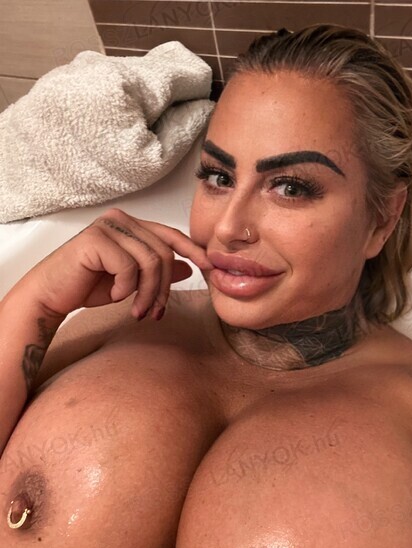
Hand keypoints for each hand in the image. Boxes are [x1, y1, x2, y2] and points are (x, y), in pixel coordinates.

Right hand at [24, 208, 212, 319]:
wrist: (50, 296)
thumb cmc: (87, 286)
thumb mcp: (131, 281)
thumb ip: (157, 271)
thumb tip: (189, 268)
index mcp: (131, 226)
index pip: (170, 235)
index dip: (192, 252)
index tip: (209, 268)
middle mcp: (121, 220)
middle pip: (165, 253)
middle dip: (164, 288)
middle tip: (155, 312)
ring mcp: (108, 227)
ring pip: (151, 262)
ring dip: (148, 293)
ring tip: (138, 312)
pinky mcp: (95, 239)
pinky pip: (129, 267)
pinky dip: (126, 288)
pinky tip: (115, 296)